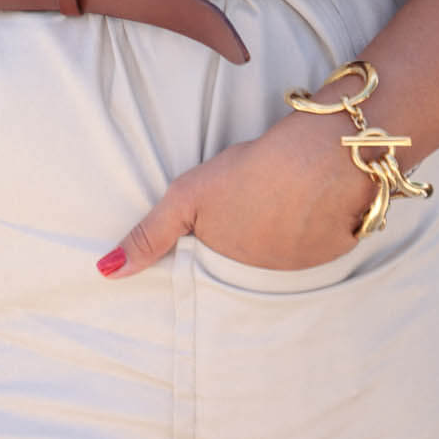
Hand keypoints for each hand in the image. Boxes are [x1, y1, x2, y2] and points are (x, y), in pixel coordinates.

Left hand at [95, 111, 371, 279]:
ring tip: (270, 209)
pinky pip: (311, 251)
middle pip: (241, 272)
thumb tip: (105, 272)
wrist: (325, 157)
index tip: (201, 249)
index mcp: (227, 270)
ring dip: (272, 243)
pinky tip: (302, 208)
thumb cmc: (252, 173)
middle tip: (242, 217)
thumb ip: (150, 235)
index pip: (207, 279)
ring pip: (276, 262)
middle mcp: (264, 281)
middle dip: (237, 255)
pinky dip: (305, 235)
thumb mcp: (189, 196)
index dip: (202, 261)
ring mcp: (301, 270)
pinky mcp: (333, 254)